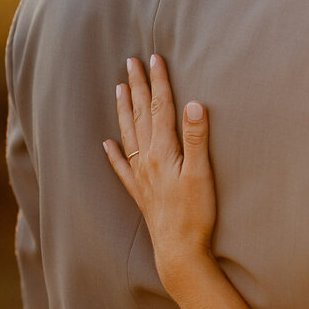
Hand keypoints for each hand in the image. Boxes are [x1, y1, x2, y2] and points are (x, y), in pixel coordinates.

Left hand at [104, 55, 216, 296]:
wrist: (179, 250)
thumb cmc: (195, 213)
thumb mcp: (202, 173)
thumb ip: (197, 137)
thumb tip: (194, 103)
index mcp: (163, 151)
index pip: (160, 108)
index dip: (158, 82)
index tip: (154, 59)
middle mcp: (147, 159)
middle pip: (141, 115)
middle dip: (138, 87)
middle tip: (131, 62)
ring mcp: (141, 176)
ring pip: (128, 134)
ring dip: (124, 110)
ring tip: (119, 88)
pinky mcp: (140, 192)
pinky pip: (122, 167)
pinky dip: (113, 153)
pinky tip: (106, 144)